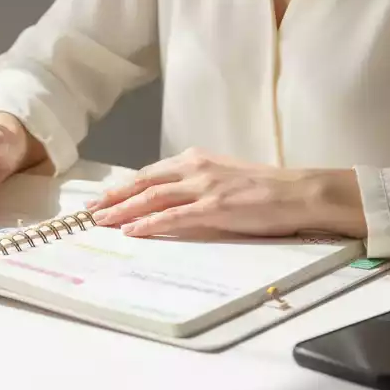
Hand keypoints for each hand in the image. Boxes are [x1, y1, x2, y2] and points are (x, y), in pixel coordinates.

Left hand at [86, 148, 366, 238]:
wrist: (299, 191)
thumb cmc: (266, 188)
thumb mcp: (224, 176)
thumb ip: (197, 182)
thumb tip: (172, 197)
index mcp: (196, 159)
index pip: (150, 173)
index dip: (124, 186)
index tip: (103, 197)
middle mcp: (195, 168)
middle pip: (144, 183)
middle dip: (114, 197)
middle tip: (90, 211)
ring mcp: (204, 187)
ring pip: (152, 198)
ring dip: (123, 210)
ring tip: (102, 222)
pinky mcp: (215, 207)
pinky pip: (174, 217)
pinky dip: (150, 224)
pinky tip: (133, 231)